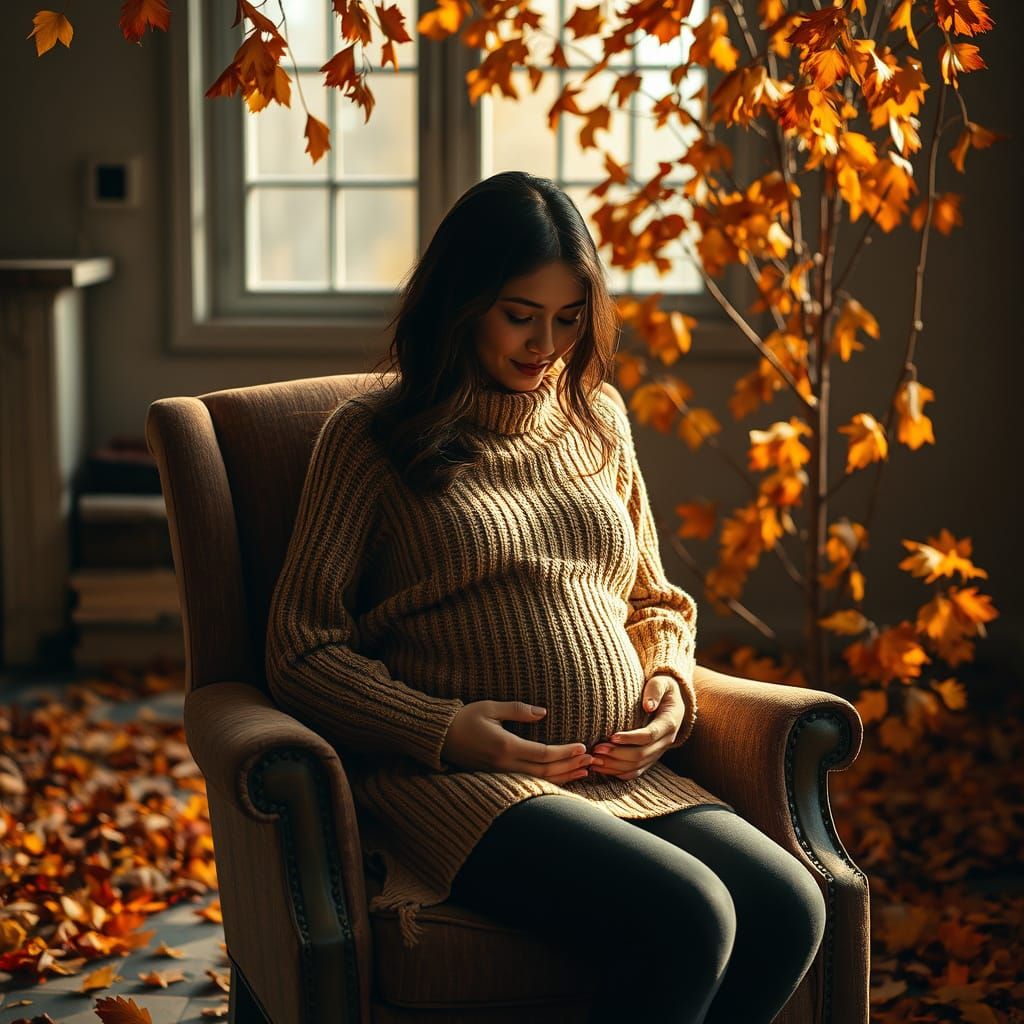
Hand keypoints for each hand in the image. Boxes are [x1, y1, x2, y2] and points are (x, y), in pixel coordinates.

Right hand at [441, 700, 594, 784]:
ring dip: (564, 776)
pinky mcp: (498, 777)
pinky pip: (529, 782)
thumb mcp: (490, 707)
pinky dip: (549, 780)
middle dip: (571, 766)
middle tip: (592, 760)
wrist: (440, 737)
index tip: (583, 746)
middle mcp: (504, 765)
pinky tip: (562, 777)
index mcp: (504, 747)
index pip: (543, 754)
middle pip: (545, 771)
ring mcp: (501, 774)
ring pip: (539, 780)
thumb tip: (544, 713)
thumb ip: (518, 710)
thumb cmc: (465, 718)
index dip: (565, 752)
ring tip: (584, 771)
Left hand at [588, 674, 686, 780]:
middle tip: (596, 748)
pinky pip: (636, 771)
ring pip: (637, 767)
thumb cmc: (662, 688)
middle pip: (641, 755)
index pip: (649, 735)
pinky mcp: (651, 758)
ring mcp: (658, 752)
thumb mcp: (662, 683)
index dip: (630, 738)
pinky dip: (619, 773)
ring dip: (615, 766)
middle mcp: (666, 741)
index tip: (611, 736)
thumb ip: (655, 690)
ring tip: (595, 760)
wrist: (672, 702)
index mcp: (669, 723)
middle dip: (617, 754)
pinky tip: (602, 768)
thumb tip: (648, 705)